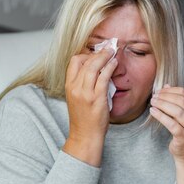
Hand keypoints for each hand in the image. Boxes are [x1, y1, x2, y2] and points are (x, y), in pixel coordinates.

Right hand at [63, 48, 117, 166]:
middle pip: (84, 60)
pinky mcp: (96, 97)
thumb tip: (95, 70)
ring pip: (94, 66)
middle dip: (97, 52)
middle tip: (108, 48)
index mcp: (69, 86)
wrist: (85, 136)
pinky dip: (110, 67)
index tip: (96, 53)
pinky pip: (104, 77)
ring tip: (112, 52)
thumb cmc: (83, 119)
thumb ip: (83, 84)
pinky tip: (115, 63)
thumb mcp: (77, 98)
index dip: (85, 54)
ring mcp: (85, 92)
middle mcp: (75, 87)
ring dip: (105, 56)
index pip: (74, 61)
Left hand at [149, 85, 183, 183]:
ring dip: (163, 105)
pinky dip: (161, 116)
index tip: (161, 90)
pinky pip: (171, 124)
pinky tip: (153, 111)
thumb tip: (166, 85)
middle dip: (166, 96)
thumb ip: (178, 100)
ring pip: (178, 112)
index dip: (172, 90)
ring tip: (153, 102)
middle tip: (155, 96)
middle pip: (183, 101)